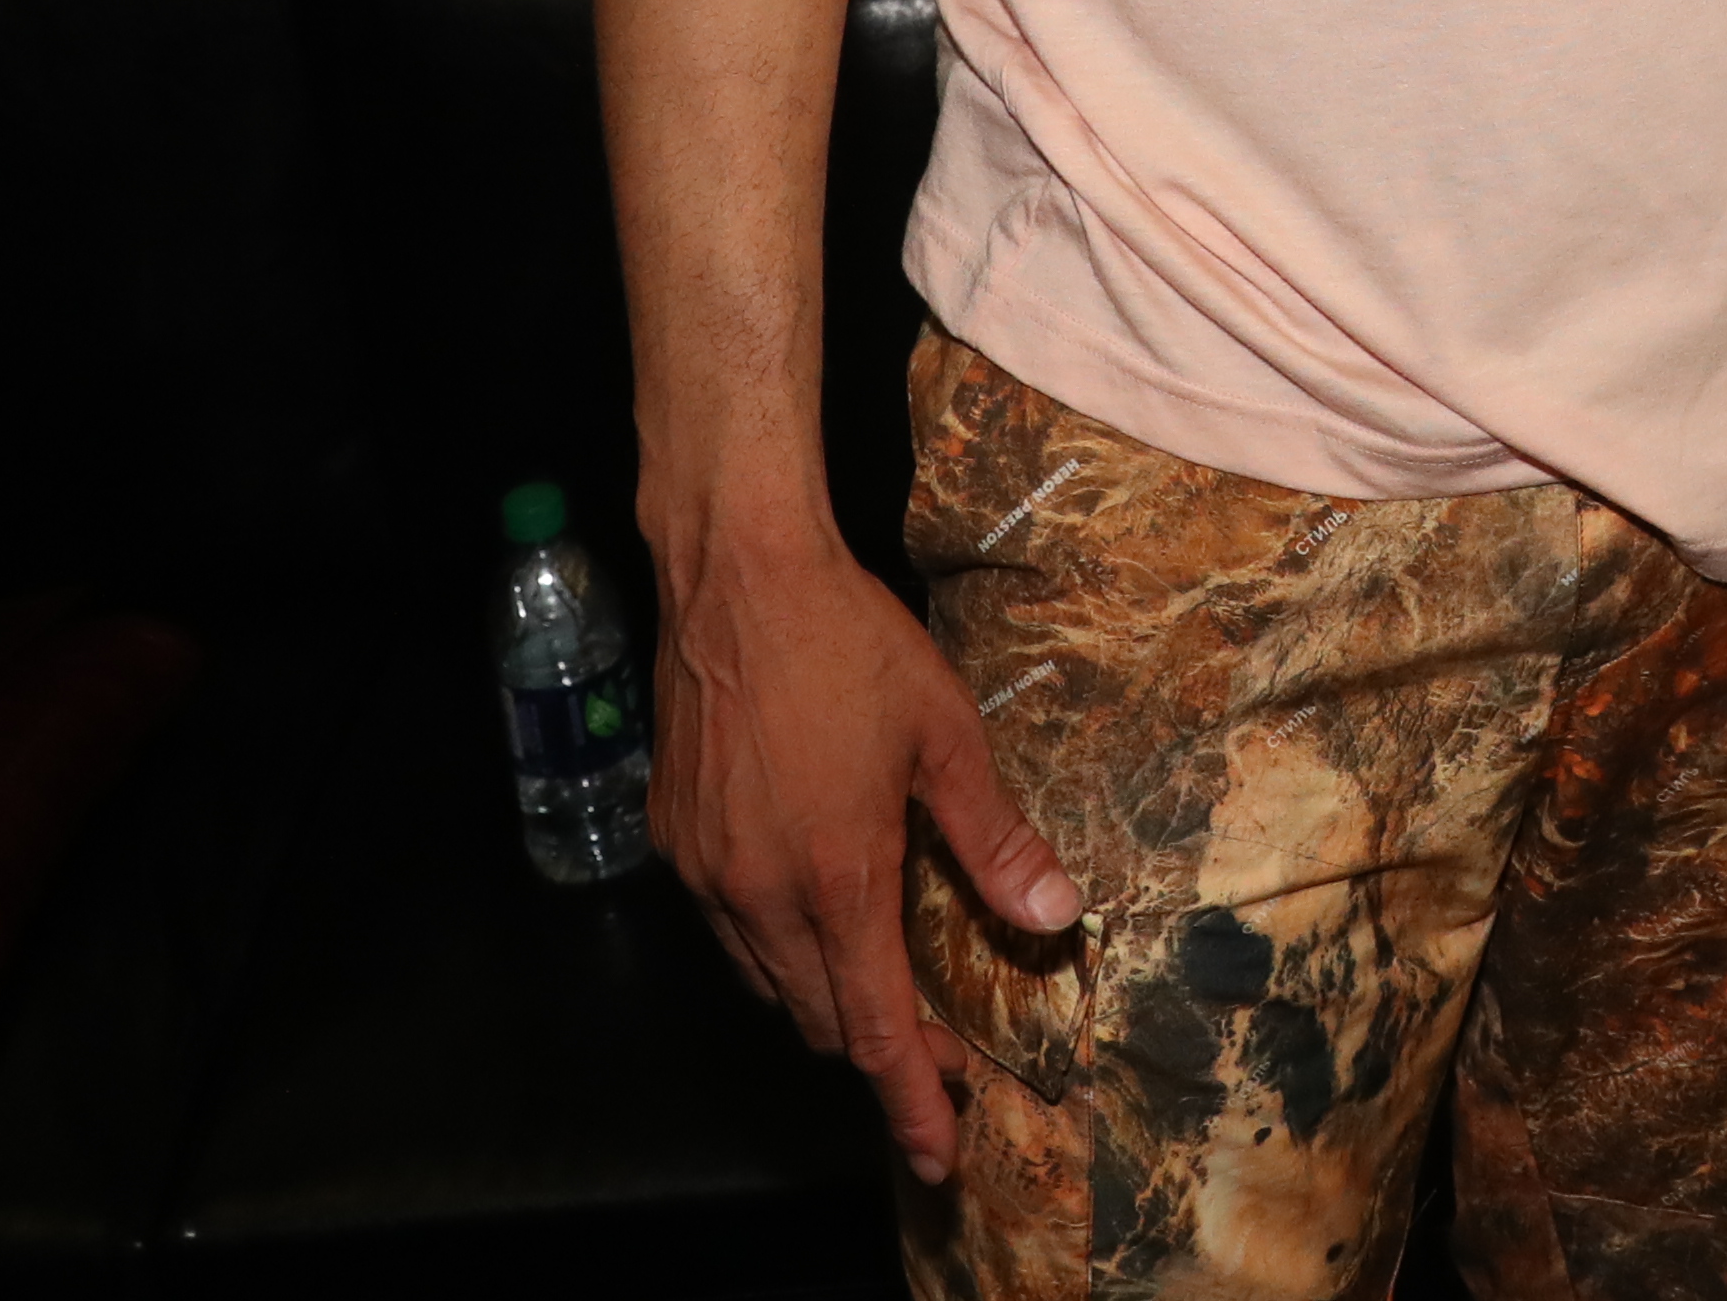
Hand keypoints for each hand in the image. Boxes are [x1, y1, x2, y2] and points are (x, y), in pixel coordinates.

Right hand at [648, 520, 1077, 1184]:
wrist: (736, 573)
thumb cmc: (850, 645)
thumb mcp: (946, 737)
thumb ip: (994, 840)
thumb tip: (1054, 918)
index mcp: (837, 880)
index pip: (877, 1030)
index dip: (913, 1099)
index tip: (940, 1152)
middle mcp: (759, 896)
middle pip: (821, 1019)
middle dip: (882, 1049)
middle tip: (943, 1046)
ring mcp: (705, 873)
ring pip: (769, 982)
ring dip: (826, 999)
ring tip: (882, 980)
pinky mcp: (672, 840)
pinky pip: (728, 929)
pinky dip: (775, 946)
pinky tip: (811, 907)